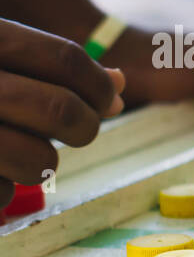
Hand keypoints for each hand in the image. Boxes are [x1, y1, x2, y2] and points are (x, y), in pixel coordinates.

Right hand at [0, 19, 123, 207]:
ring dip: (42, 164)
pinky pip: (1, 196)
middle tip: (76, 131)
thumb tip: (118, 85)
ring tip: (19, 152)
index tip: (106, 101)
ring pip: (39, 160)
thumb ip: (44, 62)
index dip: (98, 86)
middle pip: (61, 110)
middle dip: (83, 127)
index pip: (66, 60)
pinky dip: (1, 194)